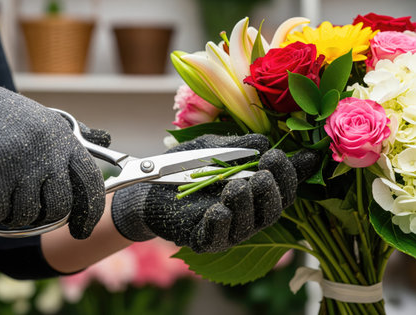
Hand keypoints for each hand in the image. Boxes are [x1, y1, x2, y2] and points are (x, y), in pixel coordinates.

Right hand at [0, 73, 107, 238]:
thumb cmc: (7, 115)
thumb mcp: (45, 119)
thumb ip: (76, 134)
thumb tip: (106, 140)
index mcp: (64, 138)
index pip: (91, 181)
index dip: (92, 211)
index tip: (83, 230)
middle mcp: (47, 150)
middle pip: (60, 206)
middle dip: (46, 217)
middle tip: (31, 211)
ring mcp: (19, 161)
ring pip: (28, 213)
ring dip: (15, 214)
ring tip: (4, 195)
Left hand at [111, 134, 318, 252]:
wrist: (148, 186)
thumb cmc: (183, 166)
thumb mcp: (211, 148)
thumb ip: (237, 146)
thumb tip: (267, 141)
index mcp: (253, 190)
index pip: (282, 187)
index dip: (288, 174)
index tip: (279, 156)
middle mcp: (246, 212)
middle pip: (272, 210)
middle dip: (272, 191)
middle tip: (264, 174)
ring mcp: (227, 229)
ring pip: (249, 225)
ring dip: (246, 205)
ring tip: (237, 186)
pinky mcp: (204, 240)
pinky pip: (217, 238)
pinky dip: (220, 224)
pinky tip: (218, 210)